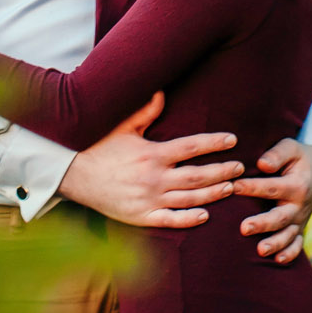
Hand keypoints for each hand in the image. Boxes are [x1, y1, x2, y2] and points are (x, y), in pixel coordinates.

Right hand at [58, 93, 242, 229]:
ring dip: (213, 193)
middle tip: (240, 168)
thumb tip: (162, 91)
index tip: (233, 139)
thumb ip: (144, 111)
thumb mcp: (121, 125)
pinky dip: (189, 219)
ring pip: (189, 198)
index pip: (192, 147)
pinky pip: (169, 220)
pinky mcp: (140, 216)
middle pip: (198, 175)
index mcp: (152, 153)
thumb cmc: (97, 146)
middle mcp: (153, 177)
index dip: (215, 143)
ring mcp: (148, 199)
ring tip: (231, 188)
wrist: (71, 174)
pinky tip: (205, 216)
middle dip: (222, 171)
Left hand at [233, 138, 311, 264]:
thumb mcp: (292, 147)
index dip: (252, 187)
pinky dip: (290, 254)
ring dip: (275, 243)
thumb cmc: (299, 157)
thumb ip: (277, 154)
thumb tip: (262, 164)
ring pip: (288, 235)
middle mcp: (299, 205)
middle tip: (244, 228)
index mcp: (297, 185)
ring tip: (260, 250)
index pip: (272, 187)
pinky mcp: (299, 228)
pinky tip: (277, 260)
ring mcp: (300, 219)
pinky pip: (297, 244)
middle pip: (280, 217)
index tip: (233, 186)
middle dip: (262, 224)